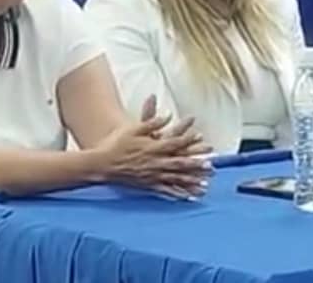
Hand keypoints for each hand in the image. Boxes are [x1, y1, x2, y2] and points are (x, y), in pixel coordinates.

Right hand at [92, 113, 212, 199]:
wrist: (101, 164)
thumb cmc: (117, 144)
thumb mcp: (134, 128)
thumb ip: (152, 121)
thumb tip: (168, 115)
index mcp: (153, 147)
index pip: (176, 144)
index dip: (192, 142)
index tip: (205, 141)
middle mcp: (155, 162)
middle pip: (180, 164)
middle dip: (197, 166)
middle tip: (211, 167)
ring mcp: (152, 176)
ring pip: (175, 179)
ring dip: (191, 182)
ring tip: (205, 186)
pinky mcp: (147, 186)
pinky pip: (164, 191)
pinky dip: (177, 194)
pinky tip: (187, 197)